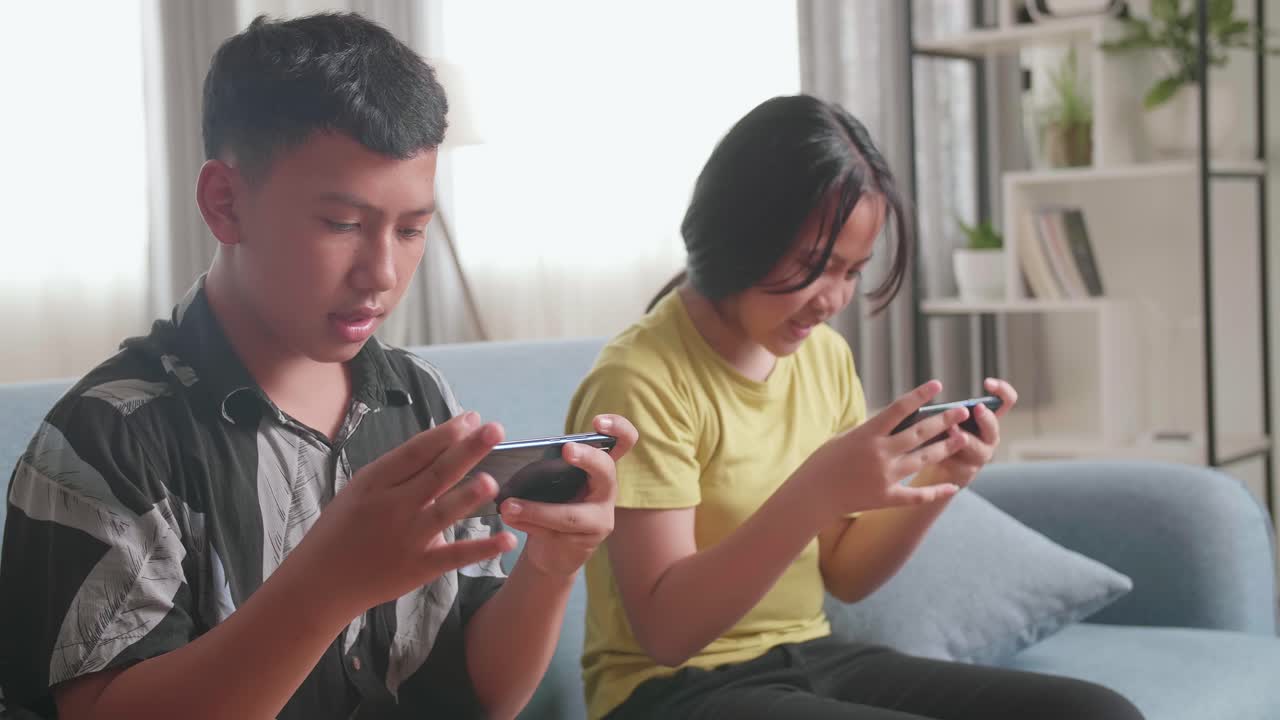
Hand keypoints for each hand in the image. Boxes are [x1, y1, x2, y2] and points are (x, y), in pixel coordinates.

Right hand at [286, 412, 516, 617]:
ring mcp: (406, 538)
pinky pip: (455, 556)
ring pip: (443, 513)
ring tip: (491, 481)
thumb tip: (441, 442)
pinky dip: (482, 549)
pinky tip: (507, 539)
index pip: (415, 452)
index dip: (444, 434)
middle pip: (436, 474)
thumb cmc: (341, 530)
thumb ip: (397, 471)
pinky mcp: (418, 568)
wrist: (320, 582)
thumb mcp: (359, 491)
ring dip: (468, 497)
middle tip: (496, 429)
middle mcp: (392, 507)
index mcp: (374, 483)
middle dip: (467, 450)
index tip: (471, 418)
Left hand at [499, 414, 638, 577]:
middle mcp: (607, 490)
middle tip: (566, 449)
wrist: (554, 550)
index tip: (597, 423)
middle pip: (606, 471)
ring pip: (571, 515)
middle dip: (587, 458)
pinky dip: (528, 525)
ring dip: (536, 510)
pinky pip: (555, 534)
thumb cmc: (552, 503)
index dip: (618, 428)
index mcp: (600, 466)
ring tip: (508, 506)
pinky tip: (510, 519)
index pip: (624, 441)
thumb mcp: (554, 480)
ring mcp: (600, 520)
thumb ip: (548, 466)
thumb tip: (517, 455)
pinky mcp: (584, 543)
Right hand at [795, 380, 971, 519]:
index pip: (899, 409)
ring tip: (962, 438)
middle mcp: (879, 454)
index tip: (938, 385)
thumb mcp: (845, 437)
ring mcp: (884, 477)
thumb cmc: (824, 462)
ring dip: (945, 448)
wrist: (812, 495)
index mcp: (867, 434)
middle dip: (943, 420)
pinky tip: (952, 486)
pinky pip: (916, 495)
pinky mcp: (886, 497)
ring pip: (923, 459)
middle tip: (962, 411)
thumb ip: (872, 431)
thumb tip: (899, 423)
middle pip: (919, 433)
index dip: (920, 395)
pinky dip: (935, 491)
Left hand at [917, 378, 1018, 488]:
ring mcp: (981, 455)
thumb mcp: (948, 418)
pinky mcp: (968, 472)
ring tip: (952, 430)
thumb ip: (949, 409)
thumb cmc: (943, 436)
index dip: (1002, 390)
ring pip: (977, 448)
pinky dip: (949, 455)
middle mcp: (989, 437)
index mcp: (987, 419)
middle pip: (993, 426)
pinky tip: (938, 451)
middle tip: (976, 409)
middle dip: (985, 417)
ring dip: (964, 438)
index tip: (986, 383)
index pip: (1006, 401)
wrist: (939, 468)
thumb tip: (931, 394)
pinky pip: (962, 464)